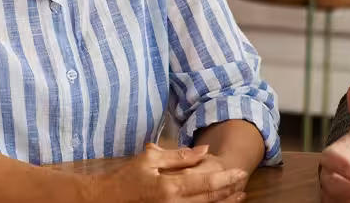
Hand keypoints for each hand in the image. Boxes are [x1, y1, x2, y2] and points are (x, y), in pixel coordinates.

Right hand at [90, 144, 248, 202]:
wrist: (105, 200)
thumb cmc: (126, 178)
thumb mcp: (150, 159)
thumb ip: (179, 156)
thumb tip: (204, 151)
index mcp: (168, 188)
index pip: (206, 183)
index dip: (226, 178)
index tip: (241, 171)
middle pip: (210, 199)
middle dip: (230, 191)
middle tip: (244, 181)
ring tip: (239, 196)